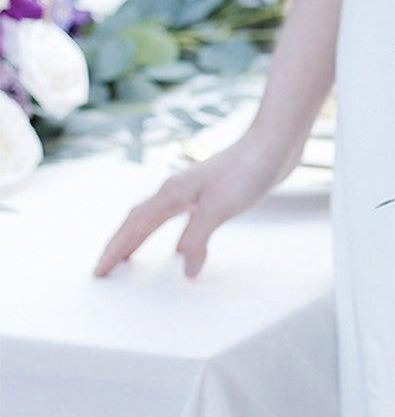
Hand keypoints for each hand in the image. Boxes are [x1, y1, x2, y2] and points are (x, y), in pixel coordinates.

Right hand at [92, 132, 293, 279]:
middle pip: (137, 220)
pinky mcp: (208, 192)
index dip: (115, 250)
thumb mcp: (218, 209)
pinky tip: (178, 245)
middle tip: (104, 269)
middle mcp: (175, 190)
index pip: (134, 227)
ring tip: (128, 257)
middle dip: (119, 245)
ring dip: (138, 237)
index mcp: (171, 193)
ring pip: (154, 216)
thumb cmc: (246, 170)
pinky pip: (174, 217)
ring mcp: (191, 190)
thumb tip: (185, 270)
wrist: (273, 144)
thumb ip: (197, 239)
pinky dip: (165, 232)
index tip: (98, 271)